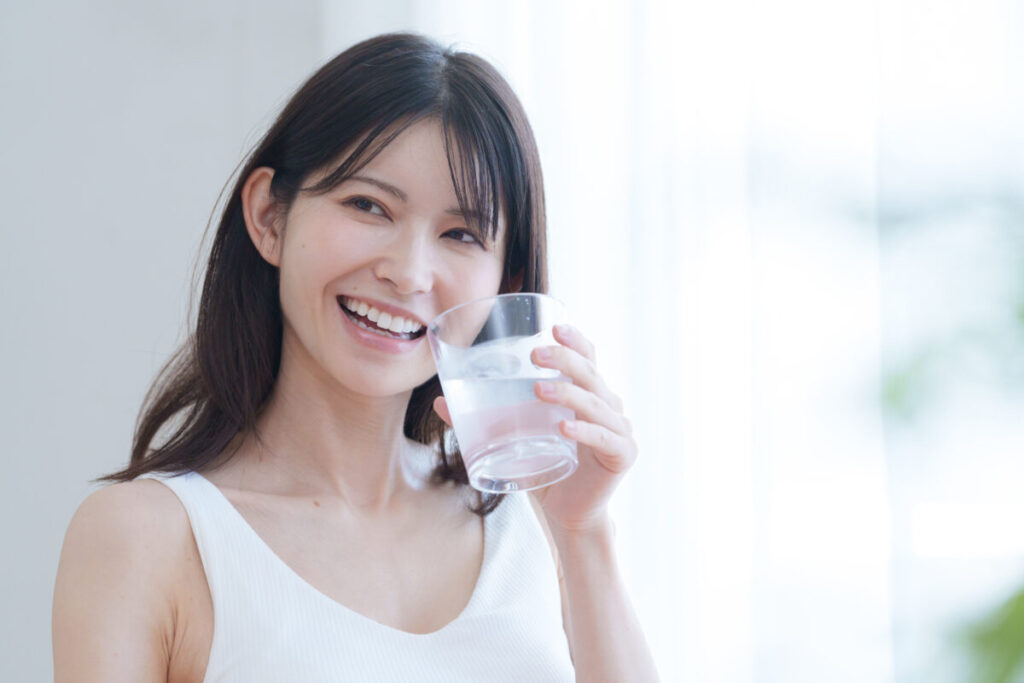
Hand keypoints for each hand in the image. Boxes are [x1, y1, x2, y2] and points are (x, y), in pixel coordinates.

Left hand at [432, 324, 636, 536]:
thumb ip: (483, 419)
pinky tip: (564, 426)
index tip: (554, 327)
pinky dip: (585, 430)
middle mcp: (609, 406)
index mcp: (589, 394)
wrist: (568, 515)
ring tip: (540, 390)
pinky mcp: (623, 454)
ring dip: (569, 392)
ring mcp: (619, 429)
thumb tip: (441, 402)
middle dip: (565, 360)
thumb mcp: (513, 440)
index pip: (588, 358)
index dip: (575, 340)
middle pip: (591, 374)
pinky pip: (604, 437)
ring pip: (596, 403)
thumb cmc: (544, 470)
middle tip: (536, 356)